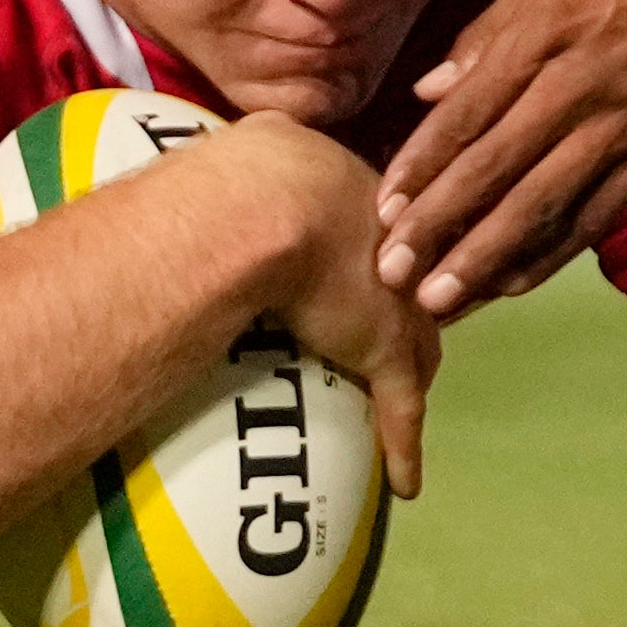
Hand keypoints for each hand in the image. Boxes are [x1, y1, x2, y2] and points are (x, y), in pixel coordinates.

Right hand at [227, 118, 443, 502]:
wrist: (270, 202)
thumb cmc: (251, 170)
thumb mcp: (262, 144)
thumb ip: (252, 154)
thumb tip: (209, 159)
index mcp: (362, 192)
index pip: (388, 233)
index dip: (389, 255)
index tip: (380, 268)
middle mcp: (393, 246)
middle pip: (416, 288)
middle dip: (416, 309)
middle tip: (408, 330)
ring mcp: (393, 301)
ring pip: (417, 347)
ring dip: (417, 372)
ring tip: (410, 394)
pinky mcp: (382, 349)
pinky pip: (400, 410)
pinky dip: (404, 446)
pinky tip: (406, 483)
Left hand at [374, 0, 626, 317]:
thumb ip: (486, 33)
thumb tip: (429, 90)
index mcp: (541, 33)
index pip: (467, 112)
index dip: (422, 165)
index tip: (383, 208)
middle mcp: (577, 86)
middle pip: (495, 166)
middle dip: (438, 225)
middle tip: (392, 272)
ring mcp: (622, 128)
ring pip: (542, 202)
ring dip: (486, 256)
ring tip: (441, 300)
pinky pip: (596, 214)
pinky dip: (552, 253)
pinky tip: (512, 283)